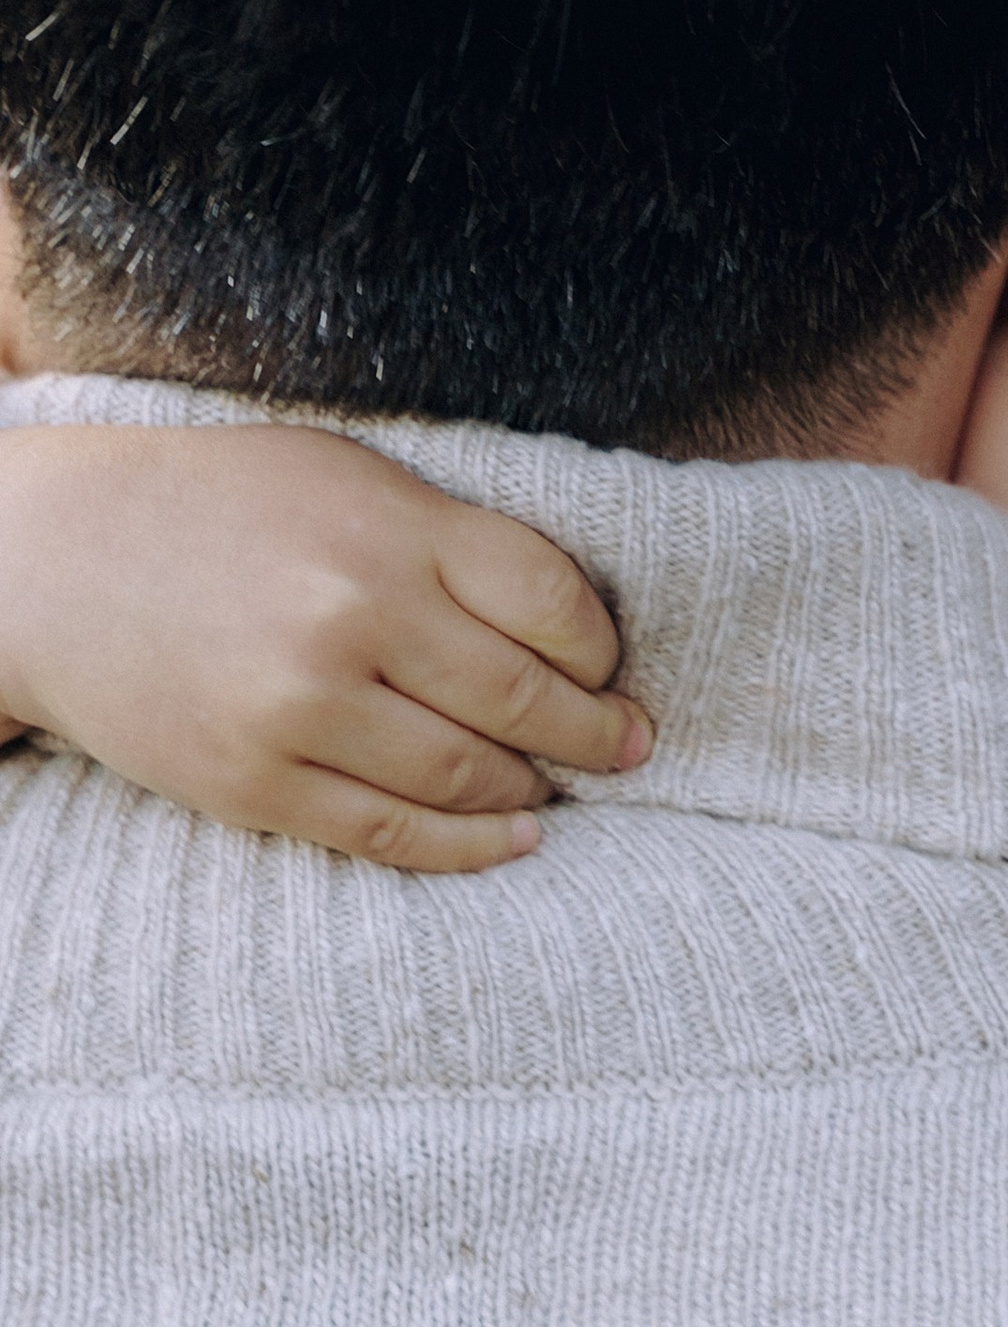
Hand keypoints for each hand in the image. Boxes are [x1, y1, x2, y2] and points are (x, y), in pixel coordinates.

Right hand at [0, 422, 645, 870]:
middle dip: (598, 735)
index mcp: (391, 531)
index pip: (554, 605)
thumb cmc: (220, 507)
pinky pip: (393, 832)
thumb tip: (572, 626)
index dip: (602, 652)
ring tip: (559, 787)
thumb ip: (451, 540)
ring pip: (469, 776)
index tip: (614, 672)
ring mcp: (301, 708)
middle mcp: (353, 618)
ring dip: (533, 791)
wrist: (53, 562)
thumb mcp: (346, 479)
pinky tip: (515, 839)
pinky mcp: (255, 781)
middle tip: (631, 747)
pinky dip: (470, 847)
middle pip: (525, 700)